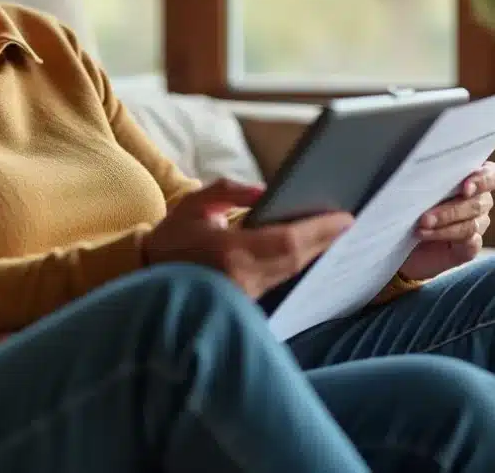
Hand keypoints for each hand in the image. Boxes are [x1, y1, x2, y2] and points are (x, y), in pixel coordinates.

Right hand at [142, 179, 353, 298]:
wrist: (146, 277)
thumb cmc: (172, 238)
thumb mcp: (195, 204)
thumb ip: (230, 191)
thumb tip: (266, 191)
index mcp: (231, 253)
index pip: (288, 242)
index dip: (320, 230)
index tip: (345, 217)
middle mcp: (243, 279)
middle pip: (297, 260)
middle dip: (325, 240)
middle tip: (348, 221)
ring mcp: (245, 296)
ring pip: (292, 272)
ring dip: (315, 253)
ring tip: (336, 231)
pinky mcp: (246, 304)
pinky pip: (280, 281)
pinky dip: (297, 264)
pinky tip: (311, 249)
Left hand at [399, 161, 494, 280]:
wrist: (394, 238)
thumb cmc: (406, 205)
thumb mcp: (413, 188)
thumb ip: (427, 178)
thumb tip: (420, 171)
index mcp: (471, 178)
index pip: (494, 176)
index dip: (484, 180)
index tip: (466, 188)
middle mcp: (478, 200)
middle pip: (480, 202)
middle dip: (451, 210)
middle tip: (425, 217)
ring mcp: (476, 225)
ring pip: (472, 224)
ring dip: (444, 226)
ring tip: (420, 227)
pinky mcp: (468, 247)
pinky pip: (469, 243)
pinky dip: (446, 237)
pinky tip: (426, 235)